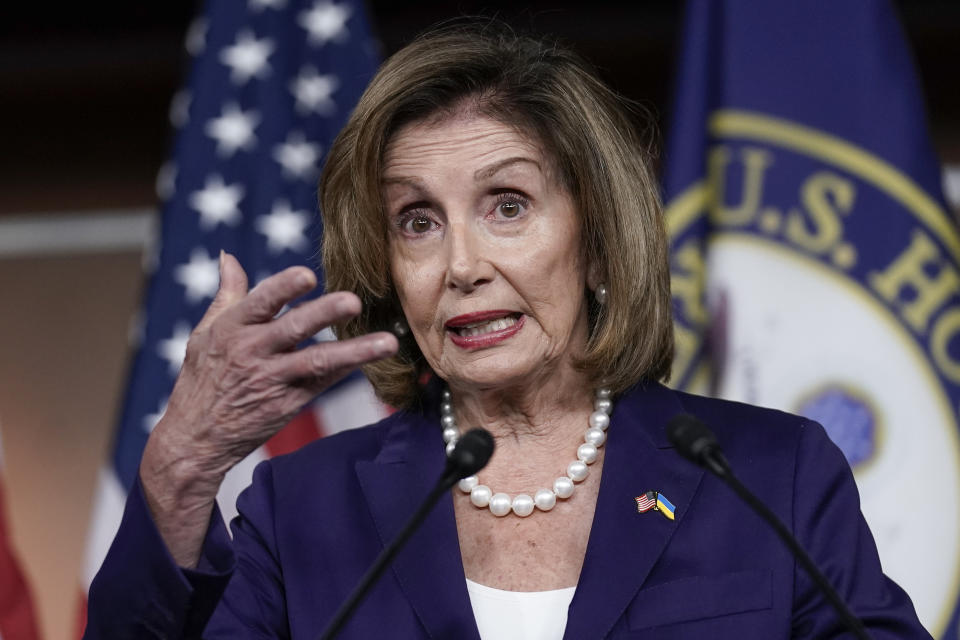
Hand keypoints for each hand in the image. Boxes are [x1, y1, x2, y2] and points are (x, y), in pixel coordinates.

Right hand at [140, 252, 396, 565]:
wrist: (195, 440)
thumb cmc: (202, 380)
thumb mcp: (204, 334)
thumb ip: (226, 295)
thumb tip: (229, 256)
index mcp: (231, 329)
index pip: (260, 302)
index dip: (283, 288)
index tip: (308, 275)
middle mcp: (252, 352)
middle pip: (293, 329)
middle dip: (324, 314)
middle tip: (353, 302)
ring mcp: (271, 380)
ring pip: (317, 361)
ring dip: (354, 351)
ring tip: (387, 342)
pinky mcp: (287, 405)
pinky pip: (323, 383)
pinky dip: (347, 370)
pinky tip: (374, 359)